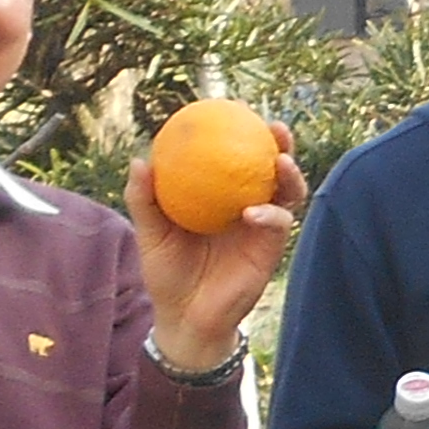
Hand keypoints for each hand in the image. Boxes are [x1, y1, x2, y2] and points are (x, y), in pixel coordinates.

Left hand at [128, 144, 304, 372]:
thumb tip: (140, 161)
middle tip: (276, 128)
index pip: (237, 161)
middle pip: (272, 170)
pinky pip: (279, 226)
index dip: (244, 136)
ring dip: (289, 176)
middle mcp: (247, 208)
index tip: (240, 111)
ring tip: (281, 162)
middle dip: (281, 146)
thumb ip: (145, 199)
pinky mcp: (269, 251)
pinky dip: (271, 216)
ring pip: (287, 194)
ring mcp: (262, 229)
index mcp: (220, 198)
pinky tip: (255, 212)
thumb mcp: (150, 233)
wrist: (184, 317)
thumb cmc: (166, 274)